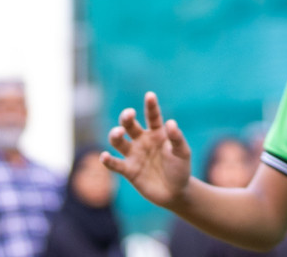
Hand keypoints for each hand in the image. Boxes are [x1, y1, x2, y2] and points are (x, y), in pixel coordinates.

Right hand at [103, 92, 193, 210]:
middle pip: (130, 125)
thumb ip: (177, 138)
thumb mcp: (182, 152)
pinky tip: (104, 156)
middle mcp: (142, 140)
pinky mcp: (128, 170)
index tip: (150, 95)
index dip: (150, 106)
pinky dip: (108, 160)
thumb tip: (171, 123)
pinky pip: (115, 164)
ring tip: (119, 133)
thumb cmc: (180, 168)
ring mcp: (134, 154)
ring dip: (115, 135)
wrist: (175, 192)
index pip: (152, 116)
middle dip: (126, 118)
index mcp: (157, 132)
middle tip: (129, 114)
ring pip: (118, 141)